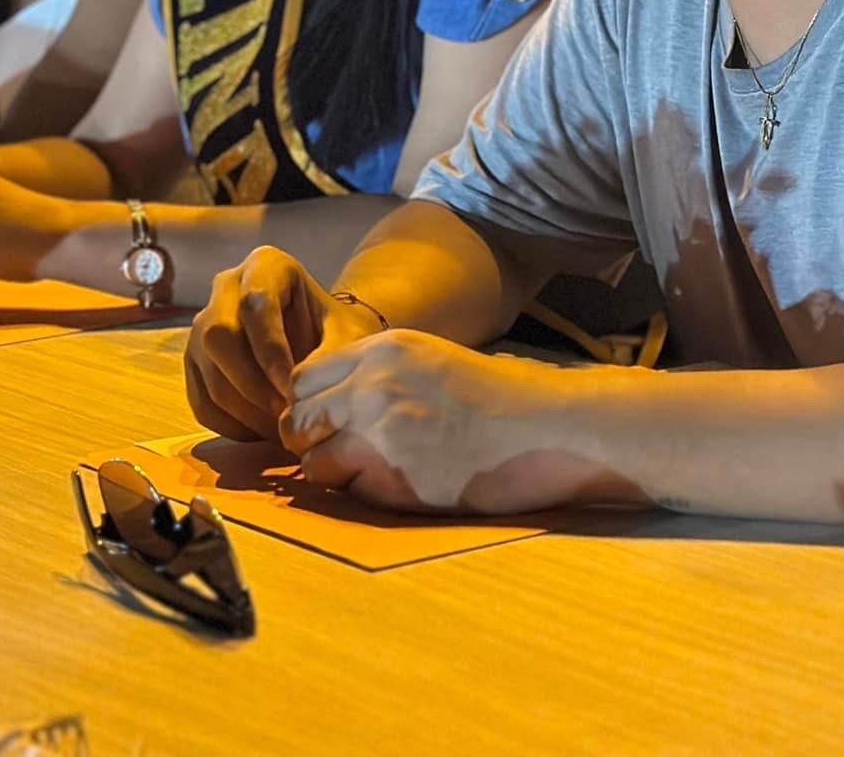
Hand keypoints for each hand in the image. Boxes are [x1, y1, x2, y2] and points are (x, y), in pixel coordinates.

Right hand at [183, 246, 385, 443]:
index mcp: (266, 265)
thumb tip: (297, 391)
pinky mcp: (196, 361)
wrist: (326, 342)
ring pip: (206, 370)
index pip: (255, 303)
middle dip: (252, 383)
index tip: (294, 389)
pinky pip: (200, 400)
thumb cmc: (339, 333)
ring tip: (281, 429)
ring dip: (244, 410)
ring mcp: (204, 324)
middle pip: (217, 334)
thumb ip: (330, 356)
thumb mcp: (348, 336)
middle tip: (286, 415)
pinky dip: (230, 425)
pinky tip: (263, 434)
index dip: (271, 350)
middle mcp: (226, 287)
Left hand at [282, 331, 597, 514]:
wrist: (545, 430)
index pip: (304, 378)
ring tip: (369, 472)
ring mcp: (380, 431)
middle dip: (309, 440)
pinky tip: (398, 486)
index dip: (310, 405)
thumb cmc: (494, 401)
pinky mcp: (394, 476)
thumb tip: (327, 403)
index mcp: (383, 350)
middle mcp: (373, 385)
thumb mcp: (430, 361)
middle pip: (298, 418)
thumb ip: (377, 374)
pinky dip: (362, 494)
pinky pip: (348, 491)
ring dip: (331, 471)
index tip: (326, 422)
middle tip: (337, 452)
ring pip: (312, 460)